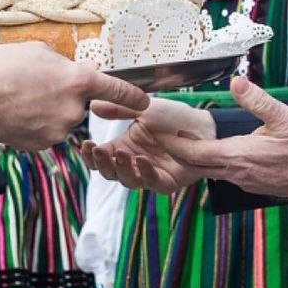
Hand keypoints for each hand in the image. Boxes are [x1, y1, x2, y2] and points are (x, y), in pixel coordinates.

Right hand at [0, 42, 148, 150]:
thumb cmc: (1, 68)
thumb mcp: (38, 52)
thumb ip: (67, 64)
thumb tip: (86, 69)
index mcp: (77, 81)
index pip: (116, 90)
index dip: (132, 95)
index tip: (143, 100)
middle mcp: (73, 109)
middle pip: (81, 104)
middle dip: (66, 96)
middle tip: (38, 85)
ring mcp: (58, 130)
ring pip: (62, 118)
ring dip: (50, 110)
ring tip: (22, 97)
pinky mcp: (41, 145)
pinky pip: (47, 132)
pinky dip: (37, 124)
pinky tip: (19, 112)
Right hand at [82, 96, 214, 193]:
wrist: (202, 124)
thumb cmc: (174, 118)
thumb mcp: (143, 110)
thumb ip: (119, 109)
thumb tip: (93, 105)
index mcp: (125, 146)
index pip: (100, 157)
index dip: (91, 154)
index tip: (86, 143)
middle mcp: (134, 162)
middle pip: (110, 172)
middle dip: (101, 163)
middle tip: (98, 151)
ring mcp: (149, 173)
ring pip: (128, 180)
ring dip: (122, 168)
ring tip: (121, 154)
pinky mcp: (166, 181)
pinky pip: (152, 182)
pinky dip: (145, 172)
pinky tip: (142, 159)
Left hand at [158, 77, 287, 202]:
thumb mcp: (285, 117)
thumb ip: (257, 100)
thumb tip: (234, 81)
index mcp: (239, 156)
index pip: (194, 153)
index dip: (172, 143)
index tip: (153, 133)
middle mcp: (237, 173)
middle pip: (196, 164)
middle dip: (173, 151)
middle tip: (153, 137)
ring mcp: (245, 182)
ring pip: (209, 171)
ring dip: (191, 158)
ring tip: (175, 142)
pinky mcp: (253, 185)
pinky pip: (223, 175)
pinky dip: (209, 164)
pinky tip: (209, 152)